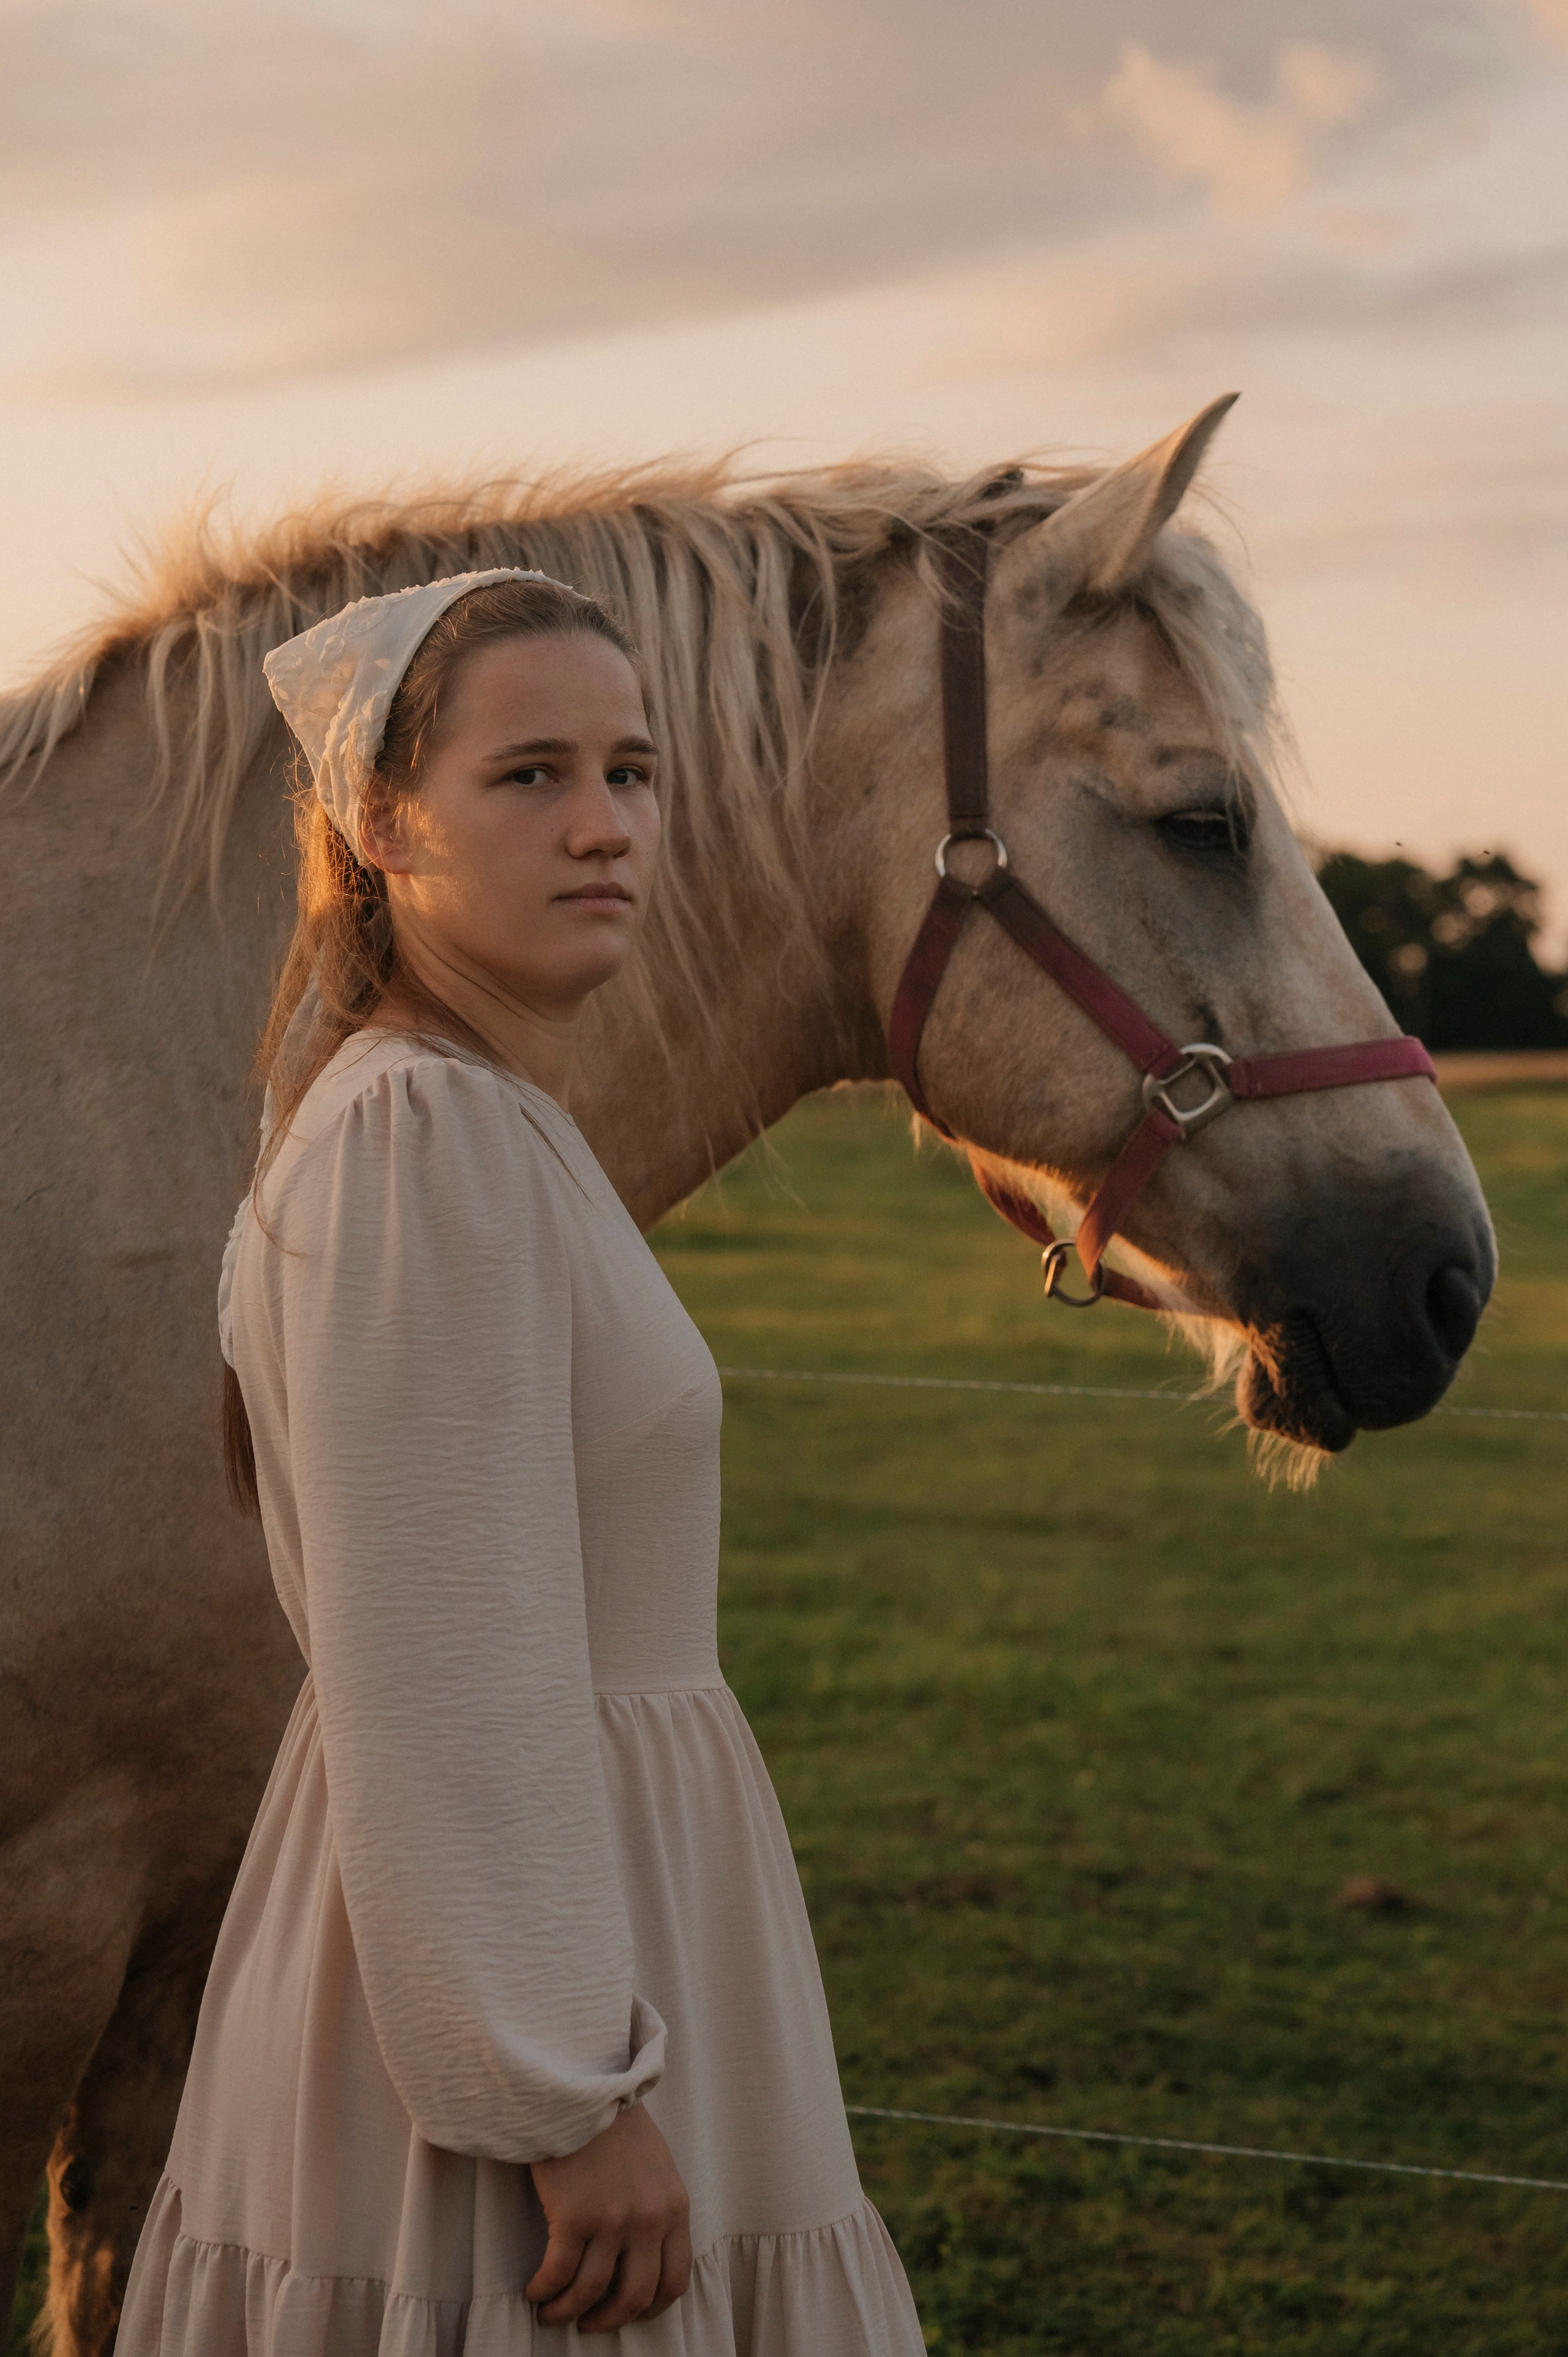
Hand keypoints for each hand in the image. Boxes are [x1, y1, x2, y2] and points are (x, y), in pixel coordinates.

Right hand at [526, 2102, 692, 2332]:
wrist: (582, 2085)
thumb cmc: (614, 2124)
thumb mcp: (656, 2167)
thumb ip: (657, 2210)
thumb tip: (641, 2260)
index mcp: (675, 2207)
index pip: (675, 2280)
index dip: (650, 2308)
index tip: (630, 2313)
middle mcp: (649, 2219)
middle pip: (635, 2296)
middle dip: (609, 2319)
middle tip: (589, 2324)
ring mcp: (612, 2219)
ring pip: (590, 2292)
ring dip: (568, 2310)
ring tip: (552, 2312)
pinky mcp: (573, 2216)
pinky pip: (558, 2274)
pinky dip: (545, 2290)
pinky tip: (535, 2290)